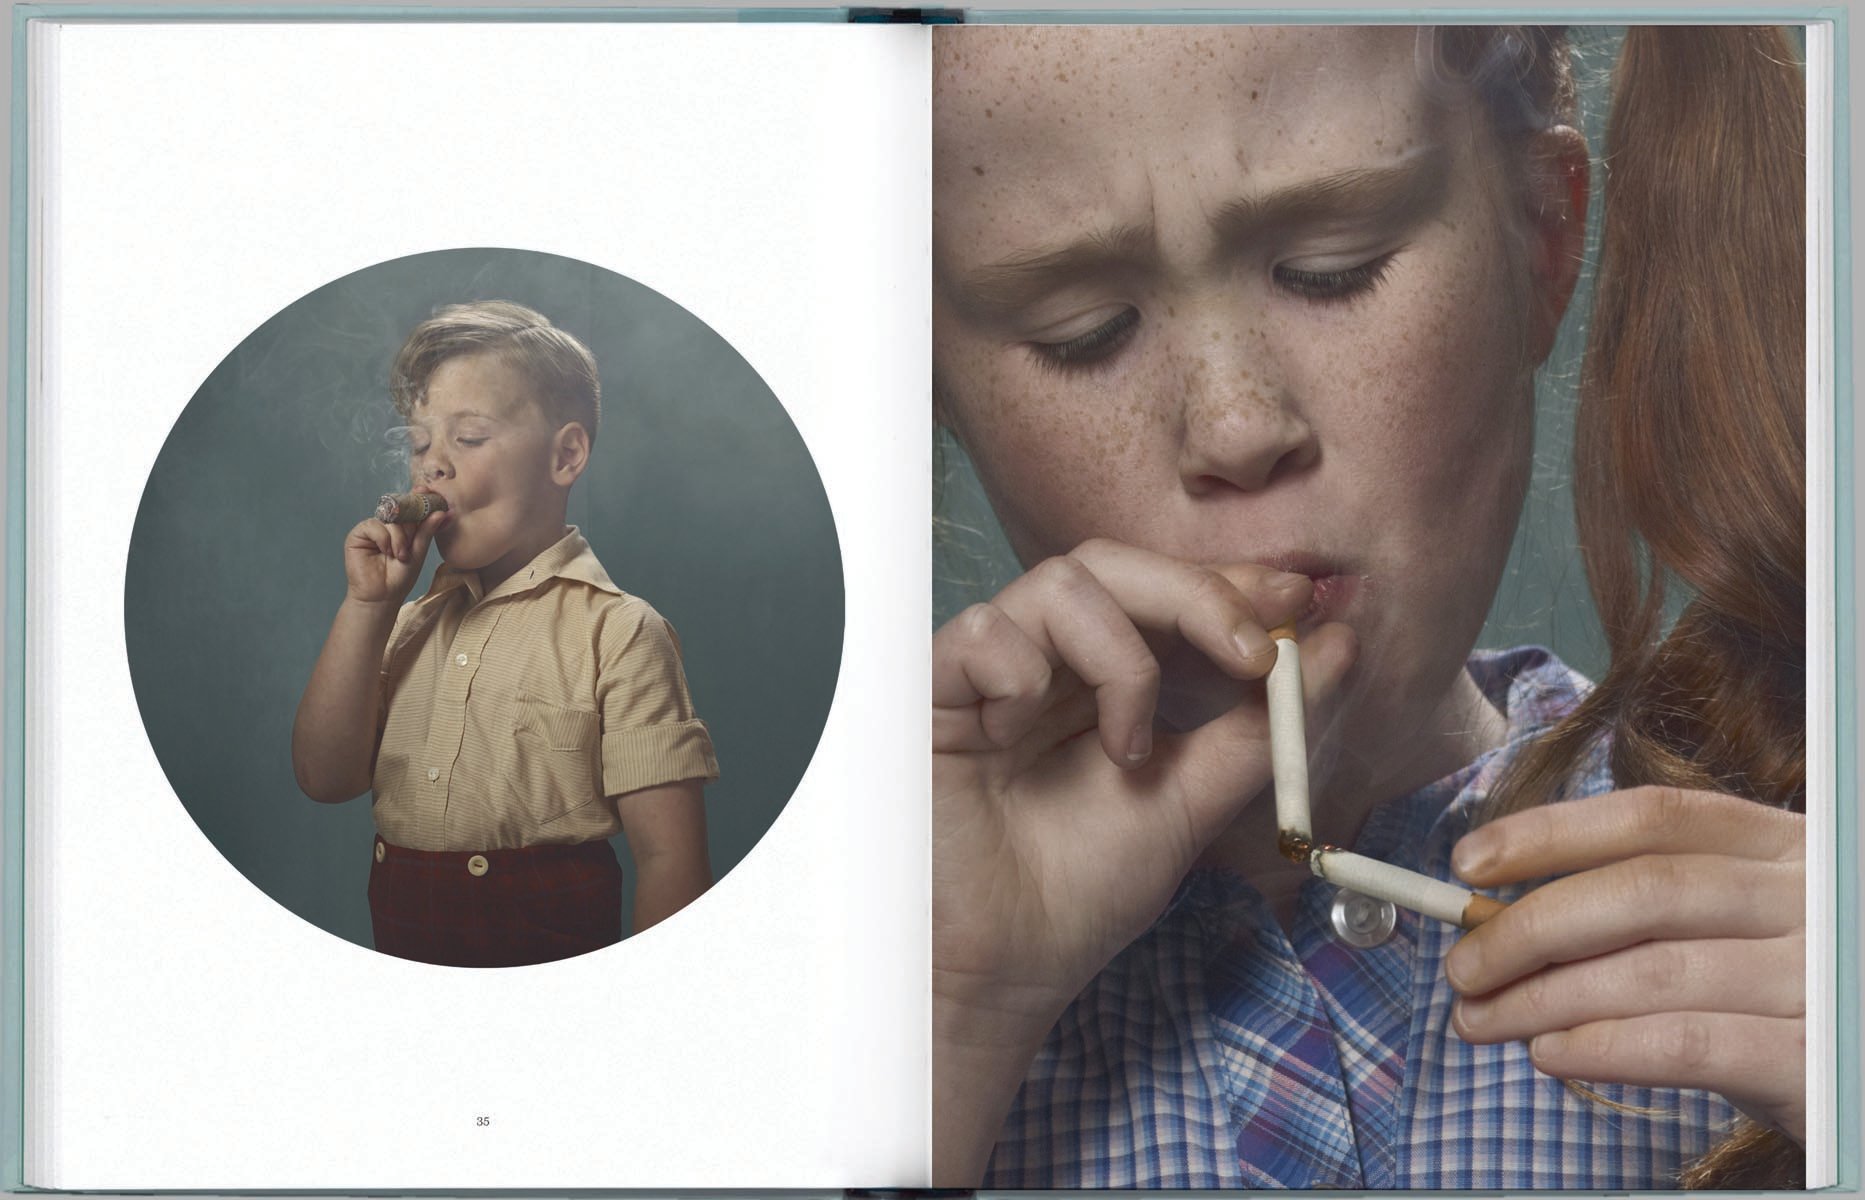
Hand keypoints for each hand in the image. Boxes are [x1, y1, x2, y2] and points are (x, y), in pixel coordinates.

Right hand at [342, 509, 448, 606]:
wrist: (382, 596)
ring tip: (399, 556)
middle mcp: (386, 525)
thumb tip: (441, 512)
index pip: (411, 511)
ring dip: (398, 539)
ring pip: (390, 519)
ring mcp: (372, 528)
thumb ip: (427, 531)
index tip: (426, 525)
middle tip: (408, 551)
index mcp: (401, 528)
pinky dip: (383, 539)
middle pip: (401, 513)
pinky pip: (373, 525)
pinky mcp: (358, 534)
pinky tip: (385, 553)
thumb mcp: (419, 552)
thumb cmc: (400, 577)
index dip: (419, 516)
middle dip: (409, 532)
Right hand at [931, 538, 1356, 1180]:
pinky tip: (1023, 736)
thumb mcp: (1193, 804)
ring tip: (1128, 747)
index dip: (1229, 583)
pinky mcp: (932, 695)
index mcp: (1101, 678)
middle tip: (1253, 654)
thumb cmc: (1082, 893)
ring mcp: (989, 674)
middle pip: (1114, 565)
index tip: (1301, 603)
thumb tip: (1338, 646)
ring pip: (1058, 585)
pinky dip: (1020, 669)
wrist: (1004, 973)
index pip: (1164, 592)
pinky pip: (980, 633)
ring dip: (1121, 657)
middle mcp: (1046, 661)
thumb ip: (1259, 729)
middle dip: (1196, 595)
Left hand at [1447, 786, 1804, 1143]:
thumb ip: (1640, 908)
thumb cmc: (1777, 994)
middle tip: (1462, 969)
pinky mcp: (1814, 1058)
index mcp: (1781, 845)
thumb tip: (1499, 916)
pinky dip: (1603, 1047)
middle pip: (1641, 890)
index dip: (1551, 832)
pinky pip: (1687, 1044)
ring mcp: (1819, 975)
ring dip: (1543, 998)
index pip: (1652, 815)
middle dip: (1528, 928)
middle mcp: (1809, 897)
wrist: (1857, 1073)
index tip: (1467, 864)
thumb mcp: (1728, 926)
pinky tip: (1549, 1052)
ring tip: (1482, 1020)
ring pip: (1651, 972)